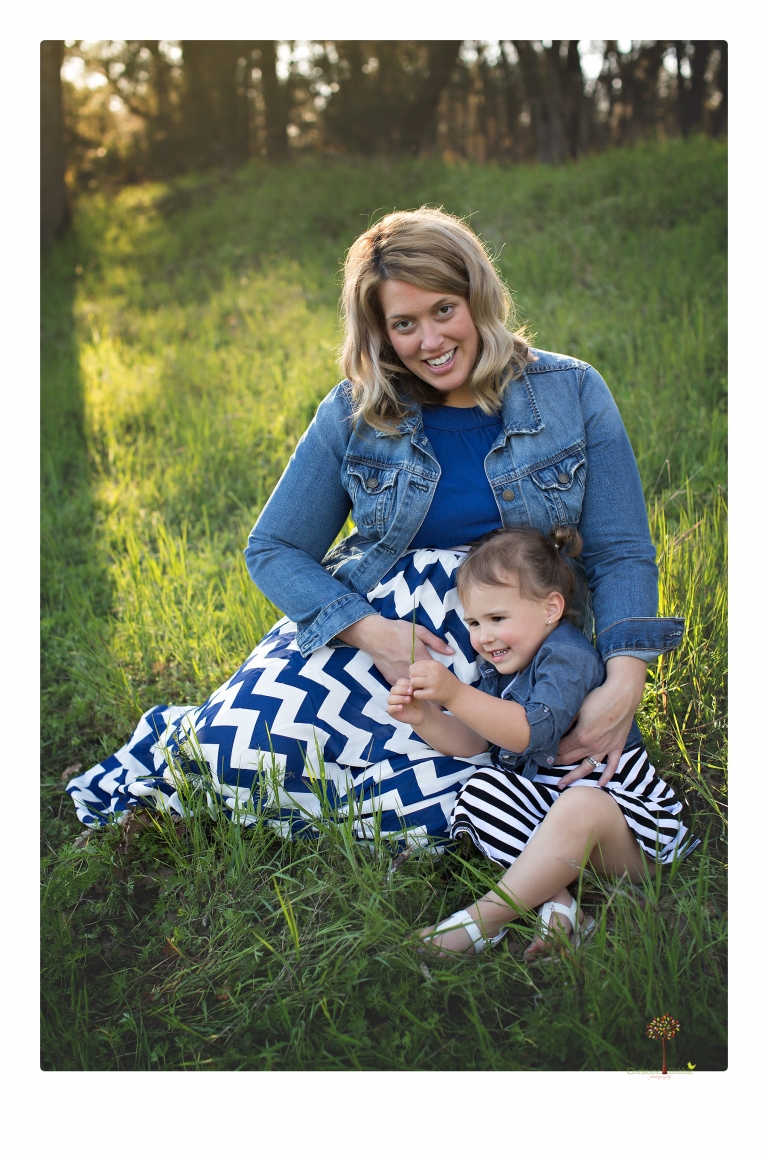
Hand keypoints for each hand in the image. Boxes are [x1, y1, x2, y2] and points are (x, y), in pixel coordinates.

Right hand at [335, 614, 453, 686]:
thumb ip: (436, 643)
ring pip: (413, 687)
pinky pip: (401, 686)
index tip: (442, 681)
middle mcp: (411, 669)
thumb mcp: (420, 631)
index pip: (434, 673)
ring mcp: (400, 674)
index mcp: (421, 657)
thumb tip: (451, 651)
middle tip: (433, 686)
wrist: (375, 635)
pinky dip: (405, 686)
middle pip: (425, 683)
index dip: (439, 678)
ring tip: (421, 686)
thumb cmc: (398, 631)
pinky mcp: (390, 677)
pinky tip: (408, 683)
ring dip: (417, 687)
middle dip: (429, 684)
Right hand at [386, 678, 429, 725]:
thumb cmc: (419, 701)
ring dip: (399, 698)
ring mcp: (393, 703)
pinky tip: (401, 707)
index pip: (399, 682)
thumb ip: (415, 687)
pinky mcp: (392, 712)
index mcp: (401, 687)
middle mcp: (395, 694)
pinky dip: (394, 707)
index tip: (412, 687)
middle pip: (393, 690)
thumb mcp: (419, 693)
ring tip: (408, 700)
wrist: (422, 713)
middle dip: (402, 690)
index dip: (405, 684)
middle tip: (411, 692)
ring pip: (390, 699)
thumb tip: (413, 682)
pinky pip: (389, 709)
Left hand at [409, 659, 461, 708]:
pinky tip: (423, 694)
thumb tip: (410, 668)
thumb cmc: (444, 681)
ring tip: (421, 688)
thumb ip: (425, 667)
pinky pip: (416, 693)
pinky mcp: (432, 694)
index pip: (415, 665)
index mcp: (435, 664)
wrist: (457, 694)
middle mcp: (434, 672)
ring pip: (413, 682)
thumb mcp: (438, 669)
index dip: (413, 672)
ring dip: (414, 687)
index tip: (419, 677)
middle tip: (418, 683)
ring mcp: (434, 683)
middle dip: (413, 679)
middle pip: (412, 673)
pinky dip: (418, 695)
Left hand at [556, 656, 646, 787]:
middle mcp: (593, 746)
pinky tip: (600, 785)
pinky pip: (612, 765)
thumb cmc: (599, 697)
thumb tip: (555, 730)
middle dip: (557, 763)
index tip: (544, 752)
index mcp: (581, 736)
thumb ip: (566, 722)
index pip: (561, 749)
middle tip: (547, 767)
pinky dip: (607, 776)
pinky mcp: (617, 746)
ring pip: (588, 767)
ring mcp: (606, 748)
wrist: (623, 693)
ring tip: (563, 785)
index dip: (551, 751)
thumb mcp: (577, 707)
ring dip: (575, 777)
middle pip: (571, 759)